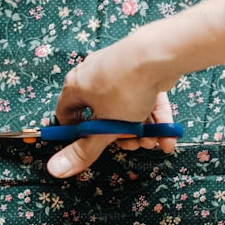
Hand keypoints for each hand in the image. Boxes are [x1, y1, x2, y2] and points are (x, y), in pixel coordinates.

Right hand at [47, 0, 224, 177]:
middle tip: (135, 144)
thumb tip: (55, 170)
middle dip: (121, 136)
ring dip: (142, 130)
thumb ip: (85, 150)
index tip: (93, 146)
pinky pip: (146, 99)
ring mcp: (119, 72)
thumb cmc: (125, 90)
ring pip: (127, 109)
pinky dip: (156, 118)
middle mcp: (94, 76)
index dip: (77, 133)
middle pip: (102, 115)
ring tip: (155, 141)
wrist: (158, 55)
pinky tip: (169, 137)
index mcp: (77, 87)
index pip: (66, 113)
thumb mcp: (106, 127)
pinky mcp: (142, 71)